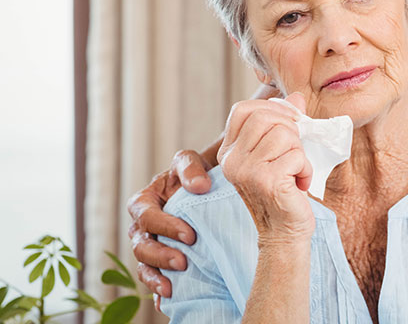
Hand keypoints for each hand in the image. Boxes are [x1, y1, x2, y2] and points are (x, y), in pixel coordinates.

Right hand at [127, 149, 213, 304]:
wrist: (209, 186)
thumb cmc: (196, 172)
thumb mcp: (191, 161)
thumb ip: (190, 168)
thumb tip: (200, 186)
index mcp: (145, 201)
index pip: (146, 215)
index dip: (164, 226)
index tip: (190, 235)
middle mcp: (143, 226)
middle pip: (141, 245)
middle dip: (159, 256)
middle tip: (183, 262)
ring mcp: (151, 245)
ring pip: (143, 266)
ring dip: (155, 278)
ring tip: (171, 288)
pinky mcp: (162, 261)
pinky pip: (154, 279)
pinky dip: (158, 292)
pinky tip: (168, 302)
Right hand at [219, 93, 314, 243]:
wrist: (284, 232)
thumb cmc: (284, 190)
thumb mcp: (281, 152)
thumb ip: (286, 123)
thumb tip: (297, 97)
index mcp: (230, 151)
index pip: (243, 109)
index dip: (272, 108)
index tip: (291, 123)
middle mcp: (232, 160)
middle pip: (265, 117)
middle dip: (291, 129)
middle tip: (295, 152)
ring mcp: (246, 171)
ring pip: (284, 134)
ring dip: (300, 151)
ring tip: (296, 171)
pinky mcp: (266, 181)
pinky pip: (296, 155)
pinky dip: (306, 169)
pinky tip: (299, 184)